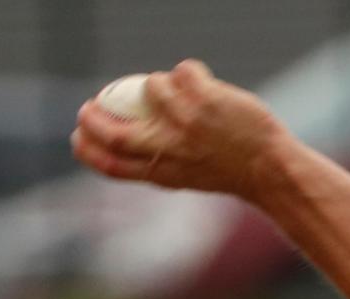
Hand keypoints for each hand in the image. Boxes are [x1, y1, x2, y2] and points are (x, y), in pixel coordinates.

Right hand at [71, 60, 286, 201]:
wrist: (270, 169)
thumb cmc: (230, 172)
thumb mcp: (188, 174)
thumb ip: (157, 158)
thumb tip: (120, 141)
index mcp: (162, 173)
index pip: (110, 164)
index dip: (87, 147)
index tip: (79, 134)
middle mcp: (167, 148)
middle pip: (112, 130)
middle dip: (93, 116)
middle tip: (92, 105)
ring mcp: (183, 121)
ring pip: (152, 86)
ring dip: (165, 86)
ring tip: (188, 100)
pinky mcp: (201, 97)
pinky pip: (182, 71)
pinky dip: (194, 76)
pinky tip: (211, 93)